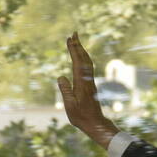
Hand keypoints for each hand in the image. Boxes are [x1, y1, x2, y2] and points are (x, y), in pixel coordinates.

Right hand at [57, 31, 118, 149]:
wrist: (95, 123)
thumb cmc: (81, 116)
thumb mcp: (69, 105)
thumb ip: (65, 91)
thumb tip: (60, 76)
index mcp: (81, 83)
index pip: (77, 62)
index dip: (73, 50)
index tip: (70, 39)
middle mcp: (87, 80)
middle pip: (83, 59)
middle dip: (78, 45)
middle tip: (74, 33)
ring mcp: (90, 81)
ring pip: (87, 62)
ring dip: (82, 50)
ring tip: (76, 41)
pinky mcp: (90, 84)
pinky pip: (87, 67)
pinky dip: (84, 58)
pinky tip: (81, 57)